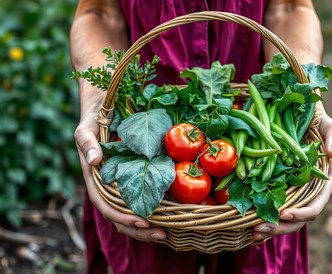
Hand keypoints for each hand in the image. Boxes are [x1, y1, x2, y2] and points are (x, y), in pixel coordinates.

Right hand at [75, 101, 165, 241]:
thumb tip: (94, 161)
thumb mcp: (85, 129)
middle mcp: (107, 187)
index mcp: (95, 180)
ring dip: (147, 226)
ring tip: (167, 232)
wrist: (101, 110)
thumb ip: (87, 144)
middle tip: (162, 234)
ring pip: (130, 213)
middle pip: (120, 217)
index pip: (107, 206)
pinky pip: (139, 199)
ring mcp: (119, 184)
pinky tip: (168, 215)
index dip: (123, 217)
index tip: (143, 221)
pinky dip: (152, 210)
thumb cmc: (92, 121)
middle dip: (139, 229)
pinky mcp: (131, 178)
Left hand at [253, 108, 331, 239]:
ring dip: (267, 227)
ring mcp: (290, 190)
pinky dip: (261, 217)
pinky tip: (247, 225)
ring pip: (281, 217)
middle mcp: (306, 192)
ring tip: (251, 232)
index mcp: (321, 184)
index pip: (314, 206)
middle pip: (295, 218)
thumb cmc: (318, 123)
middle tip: (259, 230)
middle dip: (279, 227)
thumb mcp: (329, 126)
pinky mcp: (275, 186)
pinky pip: (269, 206)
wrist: (299, 117)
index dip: (301, 214)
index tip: (284, 214)